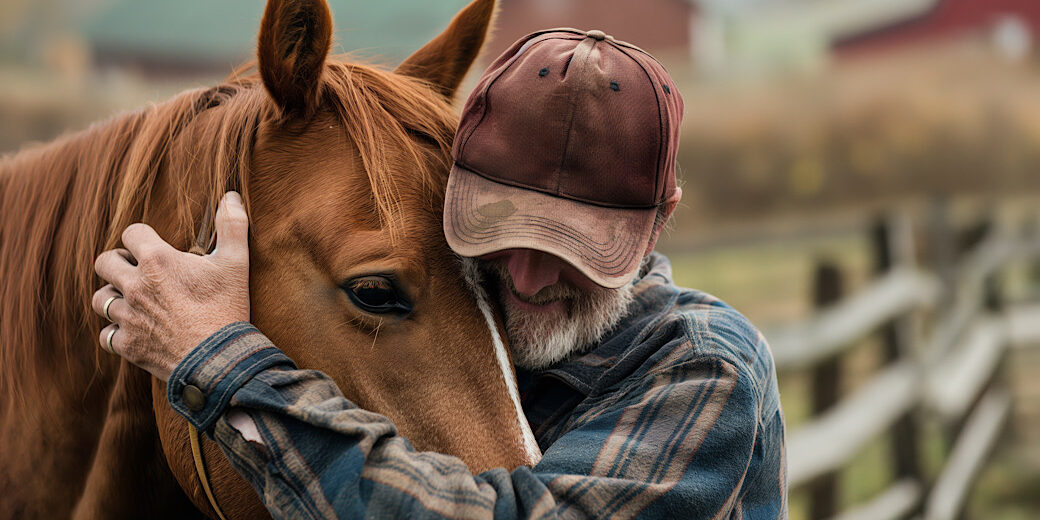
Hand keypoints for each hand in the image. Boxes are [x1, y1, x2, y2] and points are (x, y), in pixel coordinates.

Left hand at [92, 192, 249, 380]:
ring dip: (113, 295)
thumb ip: (233, 226)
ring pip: (100, 298)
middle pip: (104, 262)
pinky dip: (117, 331)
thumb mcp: (236, 263)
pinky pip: (106, 334)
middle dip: (118, 262)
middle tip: (137, 269)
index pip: (131, 233)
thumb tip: (231, 196)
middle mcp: (135, 286)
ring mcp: (127, 317)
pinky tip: (133, 329)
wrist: (219, 359)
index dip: (141, 236)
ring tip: (132, 299)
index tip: (154, 245)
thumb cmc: (228, 308)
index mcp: (157, 261)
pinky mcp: (127, 344)